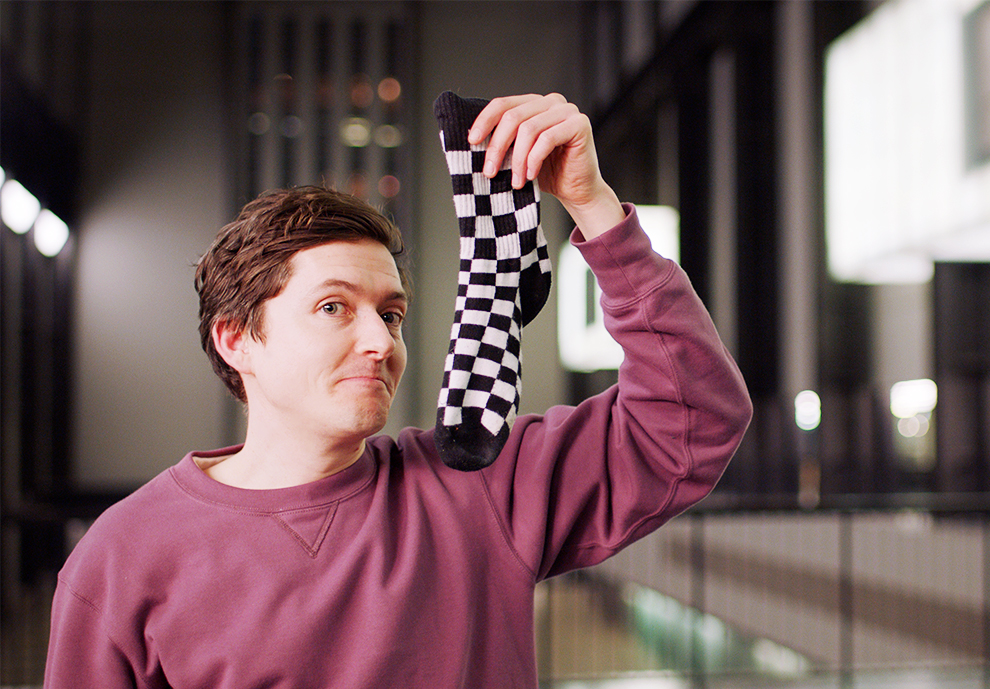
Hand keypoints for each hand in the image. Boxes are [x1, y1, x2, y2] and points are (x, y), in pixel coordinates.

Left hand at [468, 94, 624, 238]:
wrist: (576, 190)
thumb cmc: (547, 173)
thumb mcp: (517, 155)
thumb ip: (502, 142)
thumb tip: (471, 140)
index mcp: (534, 104)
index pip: (503, 104)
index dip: (484, 121)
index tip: (472, 142)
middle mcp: (551, 102)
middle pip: (513, 117)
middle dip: (497, 146)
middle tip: (490, 171)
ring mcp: (567, 111)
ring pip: (528, 129)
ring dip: (517, 159)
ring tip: (516, 181)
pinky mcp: (579, 124)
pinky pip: (547, 139)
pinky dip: (534, 160)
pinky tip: (531, 176)